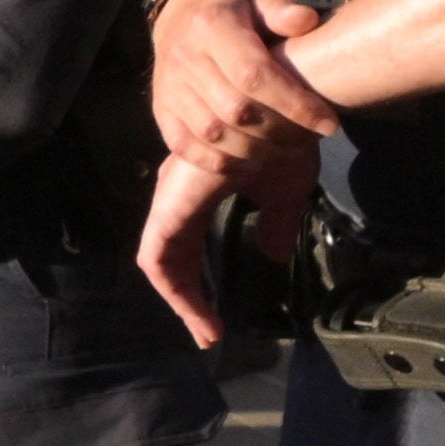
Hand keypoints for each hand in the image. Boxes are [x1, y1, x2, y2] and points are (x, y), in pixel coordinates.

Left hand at [136, 123, 319, 352]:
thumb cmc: (286, 142)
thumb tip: (272, 254)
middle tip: (209, 334)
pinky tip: (199, 312)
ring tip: (207, 331)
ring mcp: (173, 199)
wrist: (287, 110)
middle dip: (187, 300)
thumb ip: (274, 224)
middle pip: (171, 259)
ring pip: (160, 263)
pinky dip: (175, 289)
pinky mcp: (172, 205)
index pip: (186, 247)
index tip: (219, 321)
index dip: (197, 286)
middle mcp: (179, 194)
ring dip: (182, 301)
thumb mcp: (284, 193)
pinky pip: (157, 256)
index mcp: (198, 191)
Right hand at [144, 0, 338, 163]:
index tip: (329, 123)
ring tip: (286, 151)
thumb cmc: (231, 16)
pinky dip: (221, 162)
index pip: (255, 75)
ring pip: (214, 134)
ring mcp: (169, 87)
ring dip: (256, 152)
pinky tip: (251, 162)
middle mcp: (185, 57)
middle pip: (235, 110)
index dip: (294, 104)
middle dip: (280, 132)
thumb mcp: (256, 3)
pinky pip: (188, 147)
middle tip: (310, 139)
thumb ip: (283, 14)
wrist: (178, 19)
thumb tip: (308, 23)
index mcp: (211, 26)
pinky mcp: (160, 111)